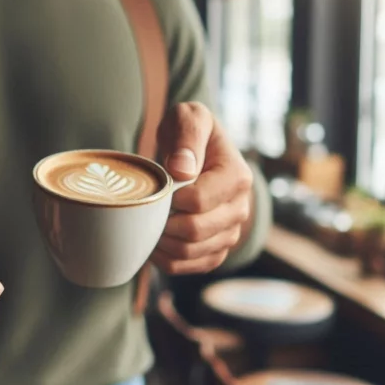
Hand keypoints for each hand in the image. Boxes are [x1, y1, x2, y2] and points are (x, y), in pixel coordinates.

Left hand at [152, 102, 252, 274]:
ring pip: (192, 252)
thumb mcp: (189, 118)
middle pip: (196, 230)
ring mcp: (230, 231)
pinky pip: (193, 267)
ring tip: (145, 225)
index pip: (199, 201)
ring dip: (162, 243)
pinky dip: (168, 260)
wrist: (196, 149)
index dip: (170, 200)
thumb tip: (182, 172)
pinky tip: (154, 242)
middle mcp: (240, 207)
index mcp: (237, 177)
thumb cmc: (190, 132)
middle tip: (144, 210)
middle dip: (163, 223)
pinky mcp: (218, 248)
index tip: (156, 189)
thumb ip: (187, 137)